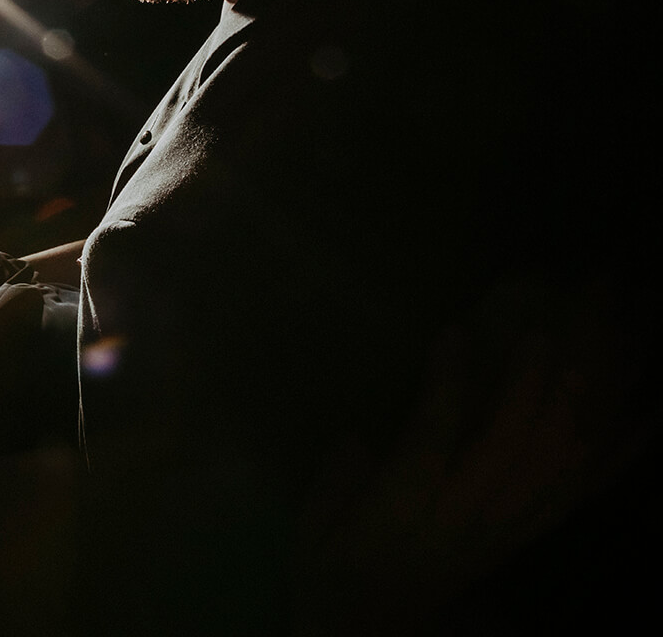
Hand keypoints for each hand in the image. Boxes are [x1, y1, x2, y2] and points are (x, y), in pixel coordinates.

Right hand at [293, 322, 647, 634]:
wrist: (367, 636)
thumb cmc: (329, 577)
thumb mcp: (309, 533)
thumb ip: (333, 484)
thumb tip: (356, 438)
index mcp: (403, 509)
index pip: (434, 436)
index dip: (448, 383)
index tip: (453, 332)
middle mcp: (460, 517)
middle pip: (508, 445)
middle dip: (527, 388)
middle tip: (537, 336)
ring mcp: (497, 531)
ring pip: (546, 468)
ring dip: (568, 416)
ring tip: (580, 365)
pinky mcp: (515, 540)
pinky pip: (566, 498)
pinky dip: (601, 463)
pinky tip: (628, 426)